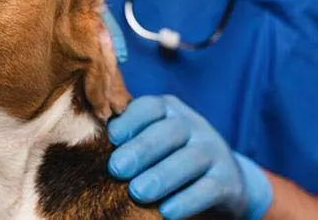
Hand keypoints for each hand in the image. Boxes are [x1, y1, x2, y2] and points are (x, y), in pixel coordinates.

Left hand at [107, 95, 272, 218]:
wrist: (223, 181)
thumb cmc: (170, 158)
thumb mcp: (153, 141)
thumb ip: (128, 139)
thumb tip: (89, 148)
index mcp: (170, 111)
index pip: (151, 107)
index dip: (130, 120)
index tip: (111, 138)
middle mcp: (195, 126)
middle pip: (171, 131)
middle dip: (142, 148)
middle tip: (117, 169)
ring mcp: (215, 151)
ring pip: (191, 158)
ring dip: (163, 175)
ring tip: (138, 192)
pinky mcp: (228, 181)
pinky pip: (209, 188)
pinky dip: (187, 200)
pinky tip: (166, 211)